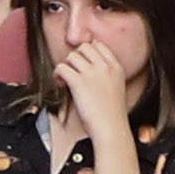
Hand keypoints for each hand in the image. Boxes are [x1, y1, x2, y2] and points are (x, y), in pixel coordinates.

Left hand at [47, 18, 143, 134]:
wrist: (111, 128)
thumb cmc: (111, 114)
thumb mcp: (116, 87)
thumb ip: (106, 75)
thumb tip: (88, 69)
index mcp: (116, 67)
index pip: (98, 45)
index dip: (86, 52)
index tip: (82, 64)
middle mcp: (104, 67)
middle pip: (84, 47)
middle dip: (75, 58)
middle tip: (73, 72)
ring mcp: (92, 73)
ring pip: (71, 56)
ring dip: (65, 66)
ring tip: (65, 79)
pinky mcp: (78, 82)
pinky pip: (61, 67)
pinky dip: (57, 74)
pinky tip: (61, 84)